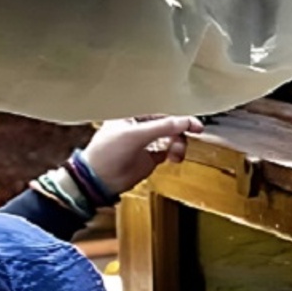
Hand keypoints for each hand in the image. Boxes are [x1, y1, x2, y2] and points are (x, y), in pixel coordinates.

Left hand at [79, 116, 204, 196]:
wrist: (98, 181)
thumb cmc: (107, 153)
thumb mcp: (136, 134)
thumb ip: (163, 127)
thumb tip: (185, 121)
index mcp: (132, 115)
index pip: (160, 109)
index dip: (177, 114)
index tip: (193, 122)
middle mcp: (139, 127)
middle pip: (168, 123)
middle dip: (180, 129)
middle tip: (192, 134)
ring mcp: (144, 143)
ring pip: (170, 137)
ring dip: (178, 143)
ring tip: (176, 153)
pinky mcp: (148, 158)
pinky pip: (167, 151)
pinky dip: (173, 153)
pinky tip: (173, 157)